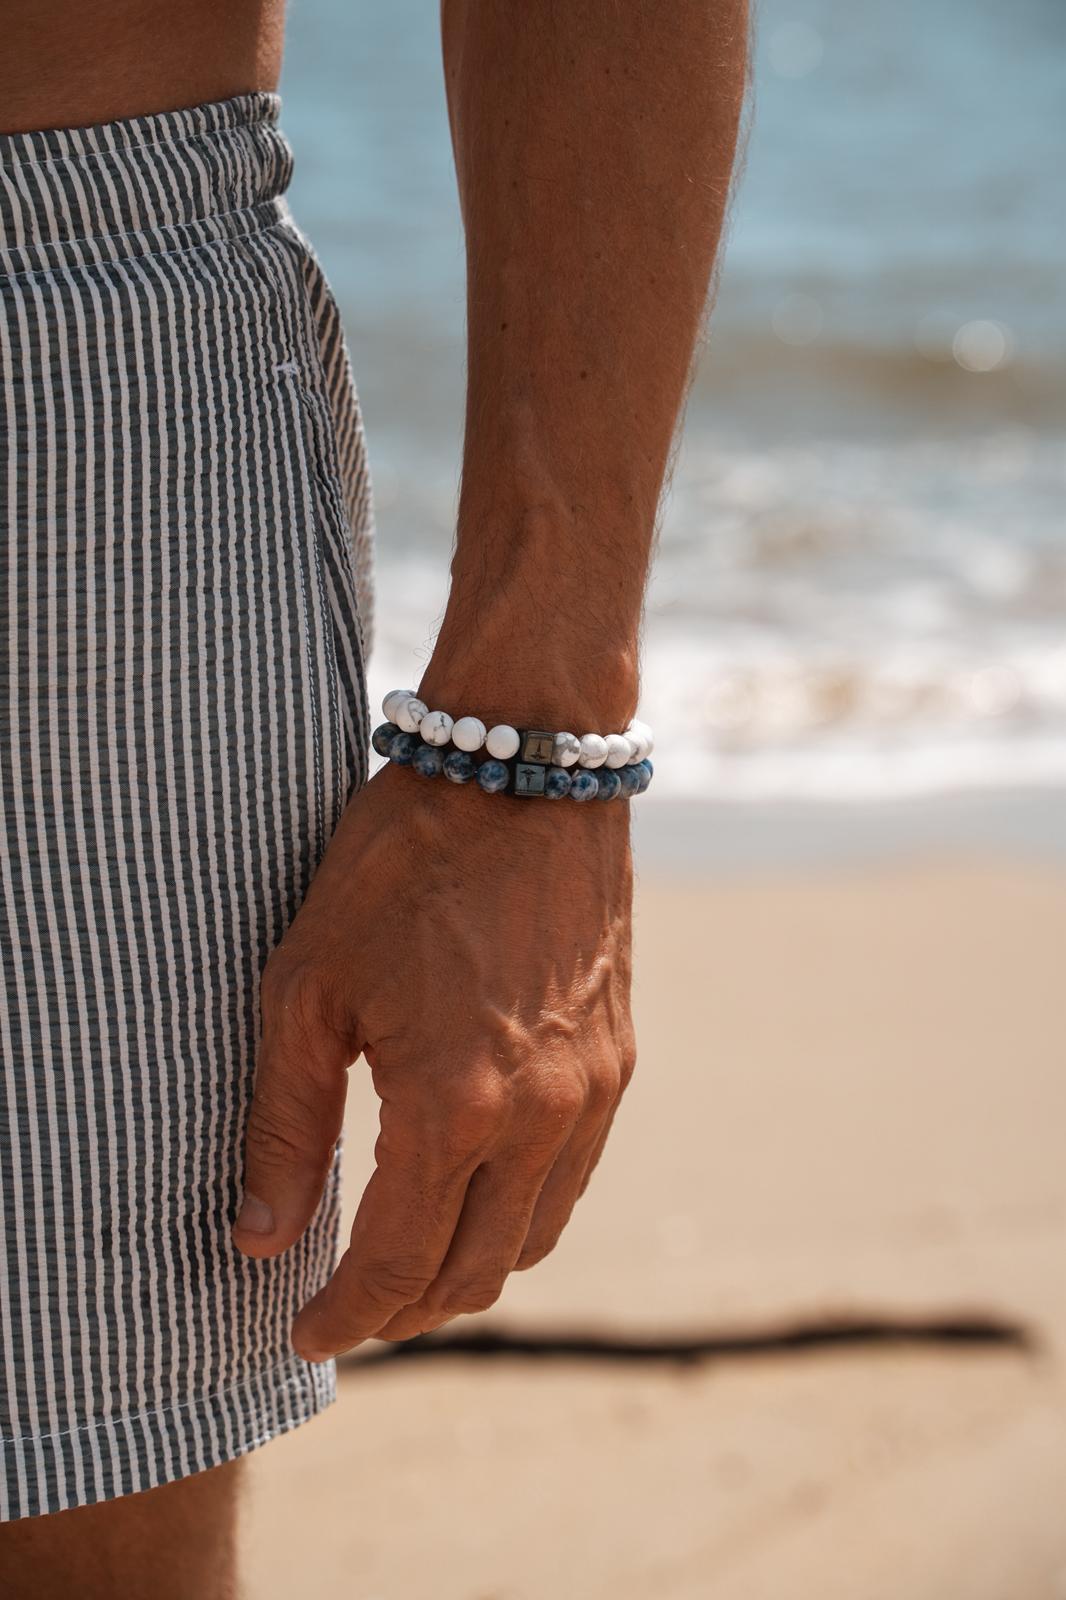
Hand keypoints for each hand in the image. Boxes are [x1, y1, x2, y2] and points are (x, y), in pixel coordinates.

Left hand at [231, 757, 634, 1359]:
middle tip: (349, 1307)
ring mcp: (593, 1092)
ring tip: (408, 1264)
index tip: (307, 1333)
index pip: (400, 1264)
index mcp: (455, 1106)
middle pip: (476, 1274)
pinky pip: (573, 1179)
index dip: (346, 1316)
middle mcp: (542, 1118)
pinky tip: (474, 1191)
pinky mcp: (619, 1062)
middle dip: (405, 1312)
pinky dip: (519, 1215)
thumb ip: (285, 1124)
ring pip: (534, 1238)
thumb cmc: (401, 865)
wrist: (524, 773)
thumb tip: (263, 1237)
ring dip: (467, 1272)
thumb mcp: (307, 987)